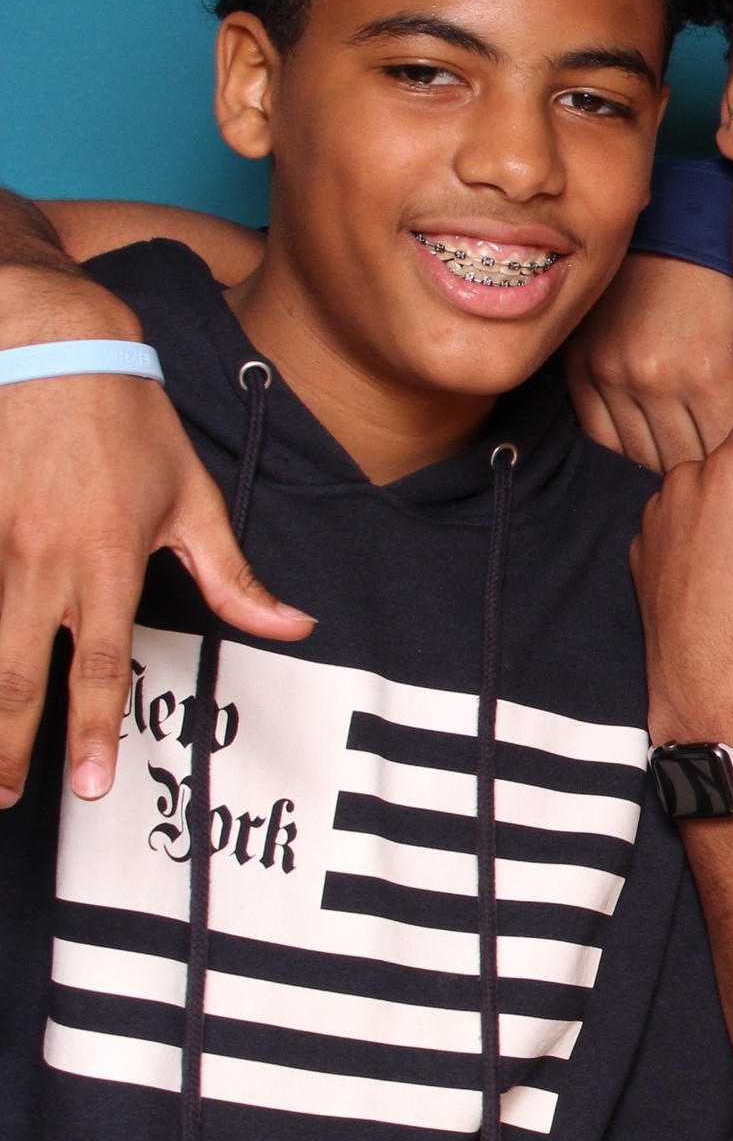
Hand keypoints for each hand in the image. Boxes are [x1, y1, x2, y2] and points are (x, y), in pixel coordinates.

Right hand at [0, 267, 310, 807]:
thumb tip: (295, 626)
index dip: (93, 733)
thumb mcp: (193, 499)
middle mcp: (39, 563)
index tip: (88, 786)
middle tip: (6, 795)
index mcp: (105, 563)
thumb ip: (234, 575)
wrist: (48, 345)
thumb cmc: (127, 422)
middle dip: (6, 745)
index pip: (101, 668)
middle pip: (16, 676)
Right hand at [565, 252, 732, 473]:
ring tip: (688, 480)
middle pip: (684, 463)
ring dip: (666, 470)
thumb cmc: (724, 288)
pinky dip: (626, 454)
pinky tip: (649, 456)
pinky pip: (600, 439)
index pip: (726, 453)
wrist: (665, 237)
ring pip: (641, 458)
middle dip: (707, 478)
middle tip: (722, 492)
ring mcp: (611, 377)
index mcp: (707, 373)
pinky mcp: (580, 372)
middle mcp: (654, 380)